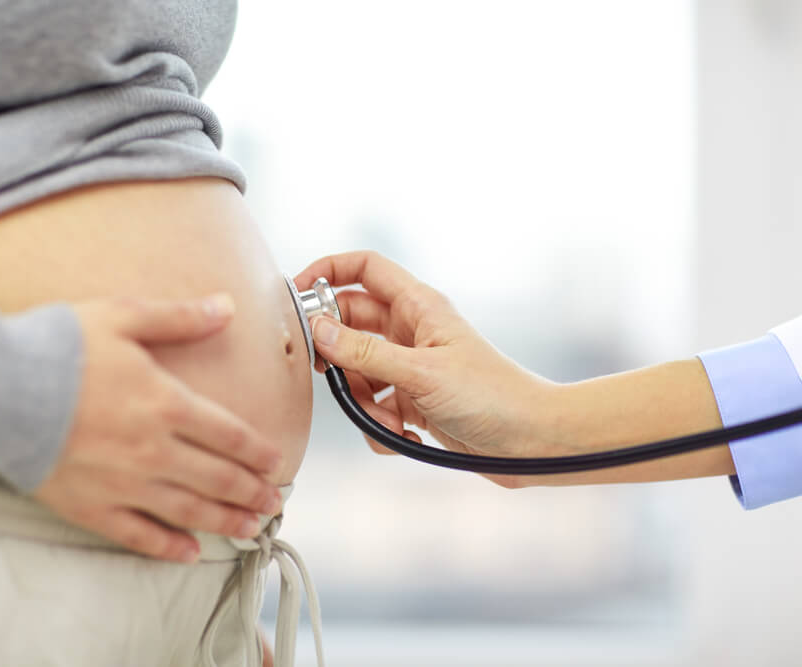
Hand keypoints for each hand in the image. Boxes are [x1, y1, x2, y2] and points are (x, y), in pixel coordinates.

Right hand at [34, 293, 283, 562]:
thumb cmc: (59, 347)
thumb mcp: (123, 317)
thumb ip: (179, 318)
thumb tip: (228, 306)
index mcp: (166, 404)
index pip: (228, 434)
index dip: (257, 451)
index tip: (276, 463)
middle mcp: (154, 449)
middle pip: (216, 477)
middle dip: (250, 492)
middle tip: (272, 504)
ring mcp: (123, 483)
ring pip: (187, 511)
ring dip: (224, 521)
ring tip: (250, 529)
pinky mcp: (90, 506)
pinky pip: (137, 535)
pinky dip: (166, 547)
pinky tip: (189, 554)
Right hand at [295, 251, 554, 470]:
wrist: (531, 442)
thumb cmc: (490, 396)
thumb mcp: (421, 374)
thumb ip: (365, 353)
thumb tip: (318, 331)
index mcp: (417, 306)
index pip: (363, 269)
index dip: (327, 272)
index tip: (296, 295)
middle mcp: (410, 331)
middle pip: (349, 325)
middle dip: (338, 356)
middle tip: (333, 375)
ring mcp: (409, 366)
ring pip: (357, 372)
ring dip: (362, 400)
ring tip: (389, 419)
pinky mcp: (411, 401)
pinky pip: (373, 406)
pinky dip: (379, 424)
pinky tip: (406, 435)